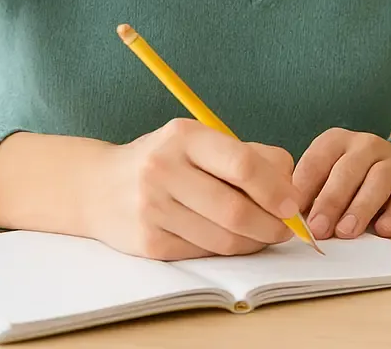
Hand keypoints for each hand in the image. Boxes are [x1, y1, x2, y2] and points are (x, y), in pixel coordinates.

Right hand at [83, 119, 303, 259]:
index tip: (293, 204)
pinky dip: (226, 251)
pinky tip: (232, 240)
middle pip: (235, 210)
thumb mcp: (202, 142)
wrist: (98, 187)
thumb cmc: (168, 160)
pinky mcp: (148, 243)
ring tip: (263, 235)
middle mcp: (164, 170)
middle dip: (271, 225)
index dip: (275, 189)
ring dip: (254, 242)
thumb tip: (291, 189)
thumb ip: (251, 157)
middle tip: (286, 229)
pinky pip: (203, 253)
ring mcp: (153, 208)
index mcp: (185, 137)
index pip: (242, 165)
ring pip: (222, 239)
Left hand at [294, 128, 390, 239]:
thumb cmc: (353, 177)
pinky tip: (383, 229)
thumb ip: (311, 194)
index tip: (292, 213)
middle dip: (331, 200)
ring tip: (347, 232)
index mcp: (337, 141)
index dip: (304, 188)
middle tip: (318, 228)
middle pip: (348, 170)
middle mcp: (366, 145)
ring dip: (361, 207)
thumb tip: (290, 222)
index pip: (317, 161)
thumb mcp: (328, 176)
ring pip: (378, 179)